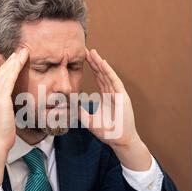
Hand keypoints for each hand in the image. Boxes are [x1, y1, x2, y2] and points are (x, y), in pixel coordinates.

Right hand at [0, 48, 28, 185]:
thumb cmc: (2, 135)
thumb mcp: (2, 116)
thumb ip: (5, 106)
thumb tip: (12, 103)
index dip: (6, 67)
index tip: (15, 59)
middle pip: (0, 72)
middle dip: (10, 60)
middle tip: (20, 50)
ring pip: (4, 73)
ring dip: (14, 61)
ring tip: (23, 52)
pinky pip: (8, 79)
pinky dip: (15, 68)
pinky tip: (21, 61)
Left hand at [81, 48, 151, 170]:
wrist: (119, 140)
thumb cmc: (107, 132)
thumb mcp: (88, 120)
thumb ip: (80, 111)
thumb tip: (68, 105)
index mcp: (106, 96)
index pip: (99, 78)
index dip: (92, 68)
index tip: (84, 58)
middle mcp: (113, 92)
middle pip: (102, 74)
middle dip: (95, 62)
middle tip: (86, 50)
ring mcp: (118, 94)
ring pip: (108, 75)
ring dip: (100, 64)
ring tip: (93, 53)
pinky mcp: (123, 97)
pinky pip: (115, 82)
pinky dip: (109, 72)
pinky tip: (103, 64)